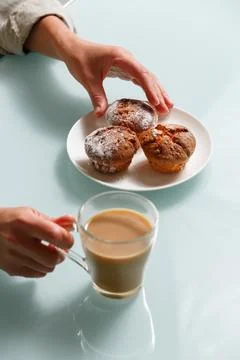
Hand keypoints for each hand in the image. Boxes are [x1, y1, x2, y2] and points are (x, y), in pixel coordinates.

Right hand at [0, 207, 73, 277]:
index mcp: (26, 223)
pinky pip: (38, 274)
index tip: (68, 237)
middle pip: (54, 257)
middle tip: (59, 247)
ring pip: (48, 268)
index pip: (56, 235)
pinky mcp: (12, 269)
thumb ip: (54, 220)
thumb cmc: (7, 220)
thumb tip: (72, 223)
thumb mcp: (31, 213)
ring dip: (53, 260)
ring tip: (47, 251)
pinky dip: (43, 267)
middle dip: (62, 253)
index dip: (67, 238)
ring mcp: (15, 257)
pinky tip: (37, 258)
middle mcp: (19, 241)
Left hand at [25, 16, 172, 116]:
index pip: (140, 74)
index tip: (156, 103)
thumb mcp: (87, 79)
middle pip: (148, 76)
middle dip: (158, 93)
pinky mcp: (126, 69)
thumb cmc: (80, 59)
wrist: (74, 49)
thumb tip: (101, 114)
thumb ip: (96, 96)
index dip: (150, 89)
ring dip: (157, 92)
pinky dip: (149, 90)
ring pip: (147, 78)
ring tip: (168, 106)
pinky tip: (155, 99)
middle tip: (167, 109)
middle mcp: (128, 59)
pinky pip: (141, 80)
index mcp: (121, 57)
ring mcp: (128, 64)